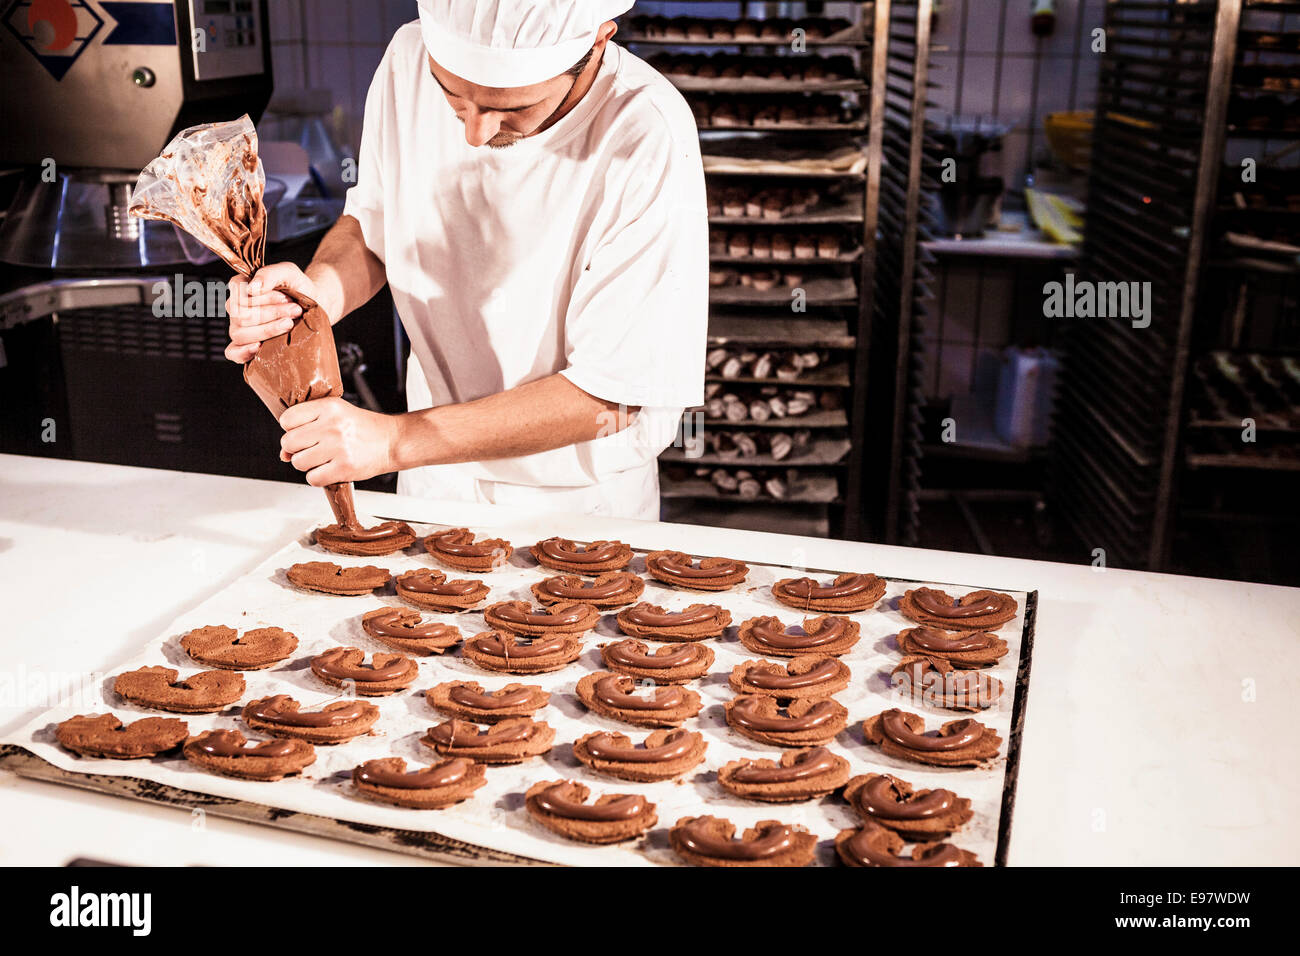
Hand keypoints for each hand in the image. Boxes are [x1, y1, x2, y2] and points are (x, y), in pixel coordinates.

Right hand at [225, 262, 320, 362]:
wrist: (313, 308)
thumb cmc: (298, 288)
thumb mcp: (289, 273)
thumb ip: (270, 274)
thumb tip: (252, 288)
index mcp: (241, 288)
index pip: (237, 292)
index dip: (263, 297)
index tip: (286, 297)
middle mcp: (236, 308)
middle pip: (242, 315)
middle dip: (272, 313)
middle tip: (295, 310)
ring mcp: (239, 328)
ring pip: (240, 333)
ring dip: (267, 330)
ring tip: (289, 324)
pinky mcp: (246, 345)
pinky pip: (232, 352)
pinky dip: (243, 351)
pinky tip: (259, 348)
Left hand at [278, 397, 400, 485]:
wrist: (392, 441)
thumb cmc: (362, 428)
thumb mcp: (336, 414)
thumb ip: (307, 427)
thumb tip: (283, 454)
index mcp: (329, 407)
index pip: (287, 419)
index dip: (291, 429)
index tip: (304, 432)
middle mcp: (332, 426)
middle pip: (288, 443)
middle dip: (296, 449)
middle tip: (312, 448)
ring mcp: (338, 448)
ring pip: (298, 463)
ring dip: (307, 465)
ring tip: (324, 459)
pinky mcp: (344, 468)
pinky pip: (313, 478)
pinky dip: (318, 478)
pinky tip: (330, 469)